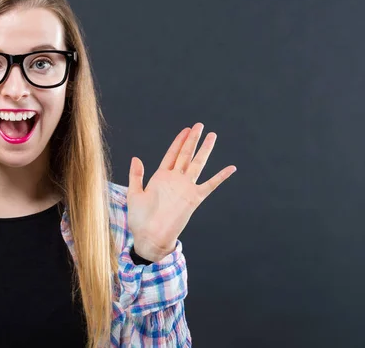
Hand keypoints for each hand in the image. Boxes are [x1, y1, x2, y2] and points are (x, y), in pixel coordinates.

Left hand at [127, 123, 236, 261]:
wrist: (150, 237)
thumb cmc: (140, 219)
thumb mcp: (134, 194)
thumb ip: (136, 176)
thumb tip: (136, 158)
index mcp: (160, 177)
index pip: (171, 154)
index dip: (178, 141)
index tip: (185, 130)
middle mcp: (175, 180)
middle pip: (186, 155)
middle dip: (192, 139)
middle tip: (199, 125)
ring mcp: (185, 188)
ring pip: (197, 164)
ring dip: (204, 150)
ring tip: (212, 136)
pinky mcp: (194, 198)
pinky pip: (210, 185)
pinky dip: (220, 177)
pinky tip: (230, 168)